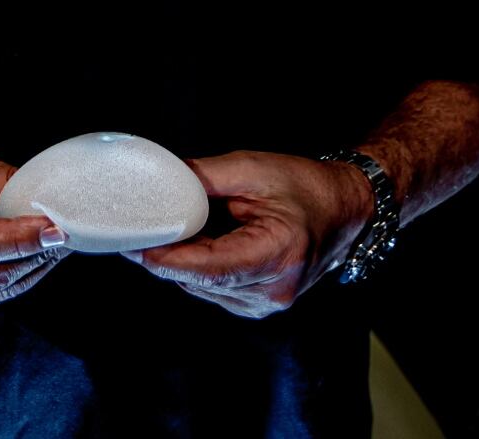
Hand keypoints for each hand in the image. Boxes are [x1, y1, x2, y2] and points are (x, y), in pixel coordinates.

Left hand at [122, 150, 373, 318]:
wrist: (345, 209)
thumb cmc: (306, 187)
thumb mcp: (253, 170)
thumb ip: (203, 177)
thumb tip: (159, 182)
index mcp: (275, 257)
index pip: (206, 267)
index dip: (165, 257)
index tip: (132, 245)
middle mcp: (270, 291)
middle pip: (196, 279)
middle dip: (164, 255)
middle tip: (136, 229)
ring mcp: (263, 304)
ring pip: (198, 286)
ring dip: (180, 260)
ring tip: (175, 228)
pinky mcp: (255, 304)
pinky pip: (210, 288)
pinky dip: (196, 267)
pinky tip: (198, 242)